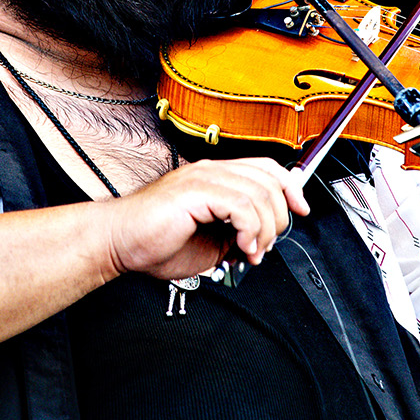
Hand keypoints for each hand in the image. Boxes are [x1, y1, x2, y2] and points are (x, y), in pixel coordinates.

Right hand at [101, 158, 310, 281]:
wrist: (119, 244)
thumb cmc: (154, 242)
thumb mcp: (211, 241)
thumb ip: (237, 234)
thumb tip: (262, 240)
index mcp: (214, 178)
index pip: (266, 168)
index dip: (290, 187)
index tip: (300, 211)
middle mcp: (210, 172)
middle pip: (269, 179)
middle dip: (278, 218)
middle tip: (262, 246)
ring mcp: (202, 178)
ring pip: (259, 193)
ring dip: (264, 230)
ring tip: (249, 251)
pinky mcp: (195, 191)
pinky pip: (241, 204)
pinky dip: (250, 229)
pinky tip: (241, 246)